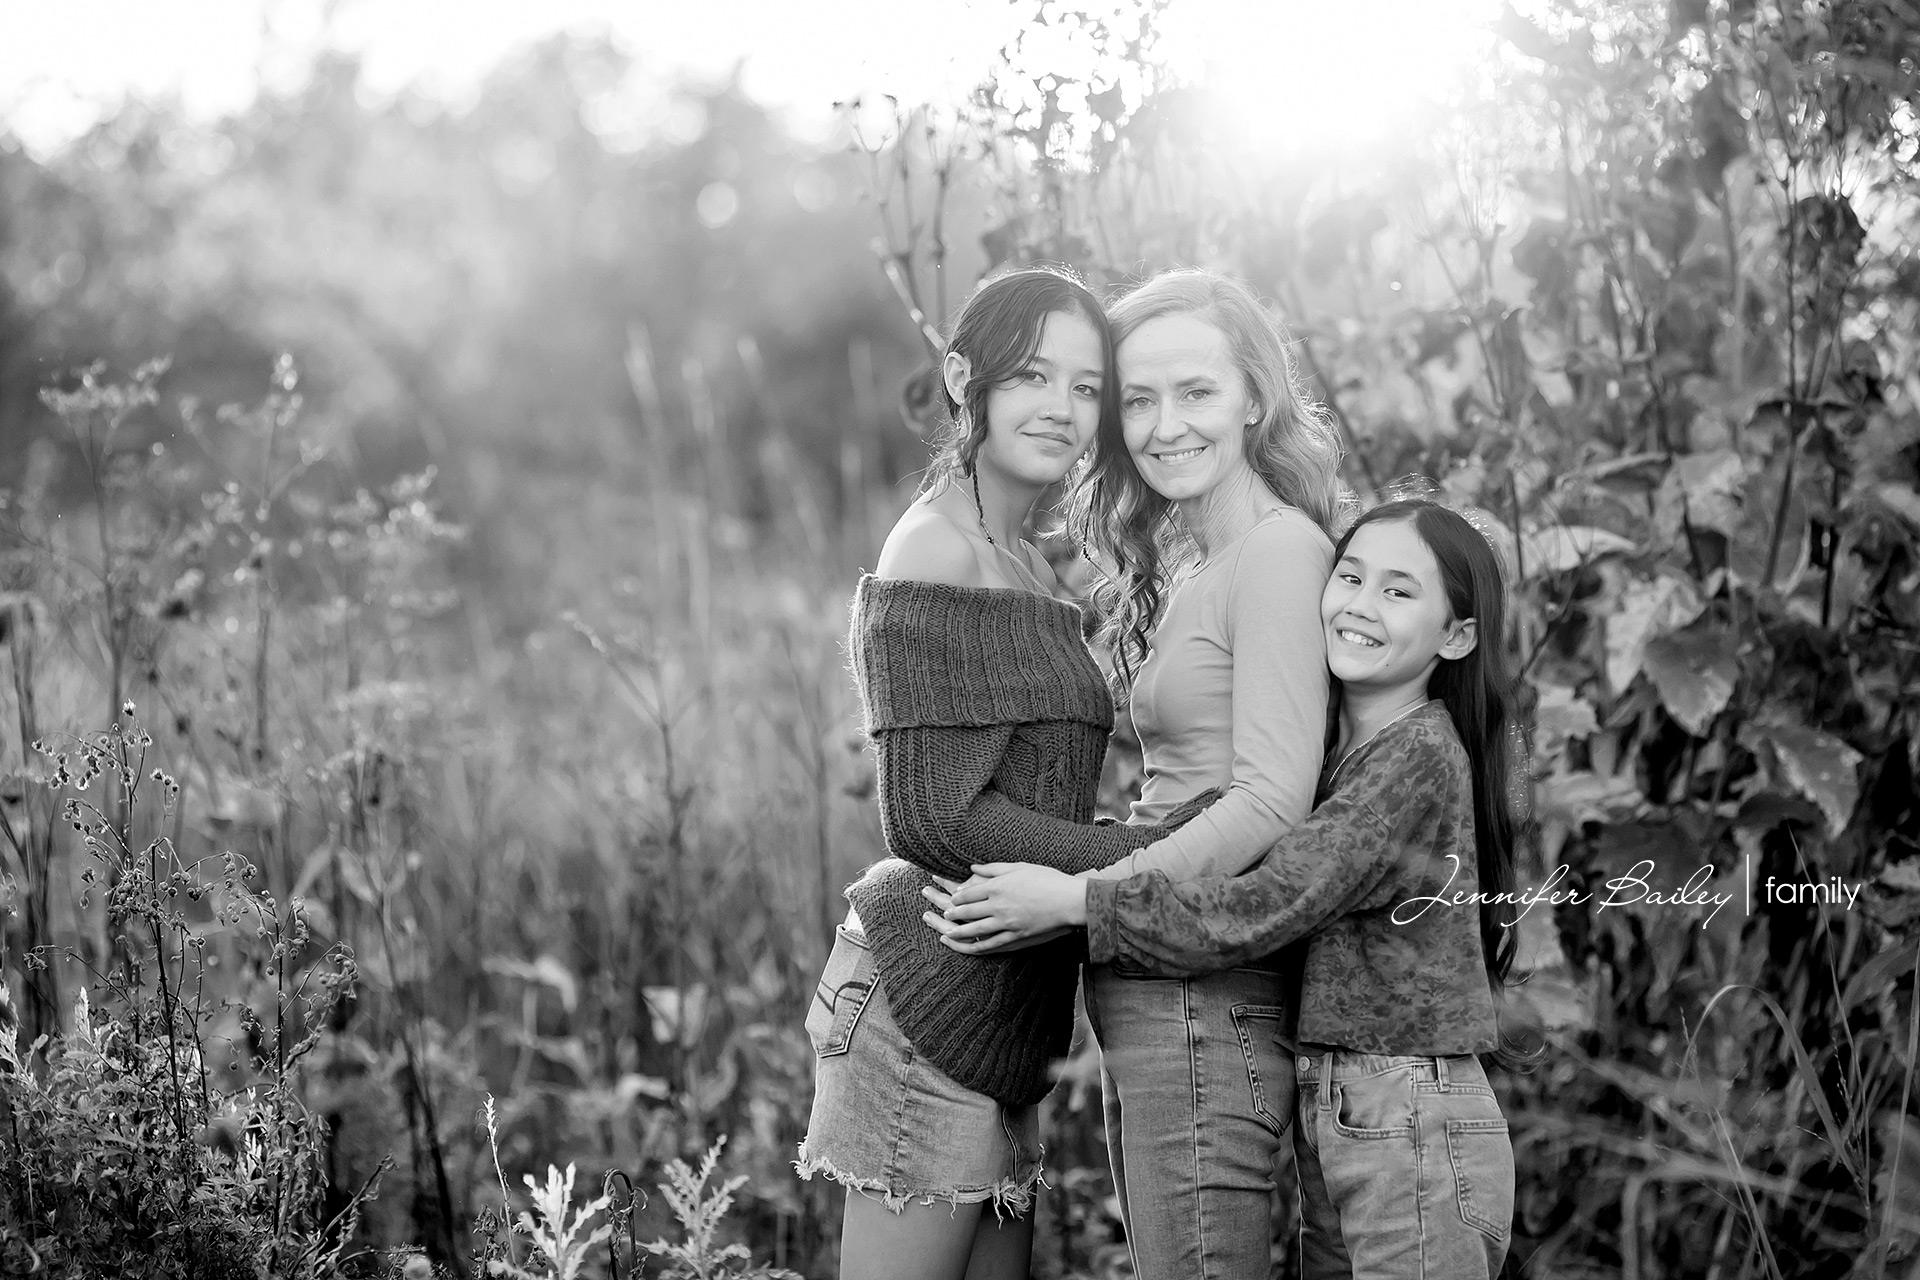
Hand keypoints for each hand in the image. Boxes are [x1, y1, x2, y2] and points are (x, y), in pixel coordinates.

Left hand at [925, 863, 1086, 954]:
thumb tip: (973, 867)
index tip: (951, 897)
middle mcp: (998, 905)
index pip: (968, 892)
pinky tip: (968, 947)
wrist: (1068, 900)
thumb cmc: (1047, 879)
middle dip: (953, 912)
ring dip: (958, 931)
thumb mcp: (1019, 867)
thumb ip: (994, 868)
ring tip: (948, 931)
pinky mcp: (1015, 936)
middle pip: (968, 911)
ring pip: (974, 929)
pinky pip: (991, 944)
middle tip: (944, 913)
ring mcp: (1006, 922)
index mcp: (998, 886)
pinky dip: (976, 946)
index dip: (957, 896)